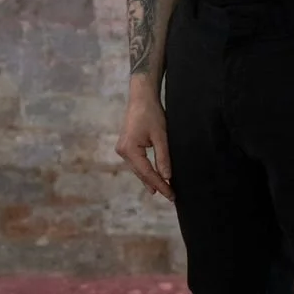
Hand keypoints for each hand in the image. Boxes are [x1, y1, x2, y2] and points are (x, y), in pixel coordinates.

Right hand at [115, 87, 174, 201]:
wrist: (141, 97)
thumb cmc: (152, 113)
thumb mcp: (161, 136)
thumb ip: (163, 157)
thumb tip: (167, 177)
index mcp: (130, 150)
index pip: (147, 173)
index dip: (160, 185)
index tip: (171, 195)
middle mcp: (123, 152)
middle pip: (141, 173)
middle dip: (156, 184)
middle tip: (170, 196)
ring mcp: (122, 149)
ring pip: (138, 169)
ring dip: (150, 179)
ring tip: (163, 190)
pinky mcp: (125, 146)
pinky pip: (136, 163)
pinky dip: (145, 170)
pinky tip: (152, 177)